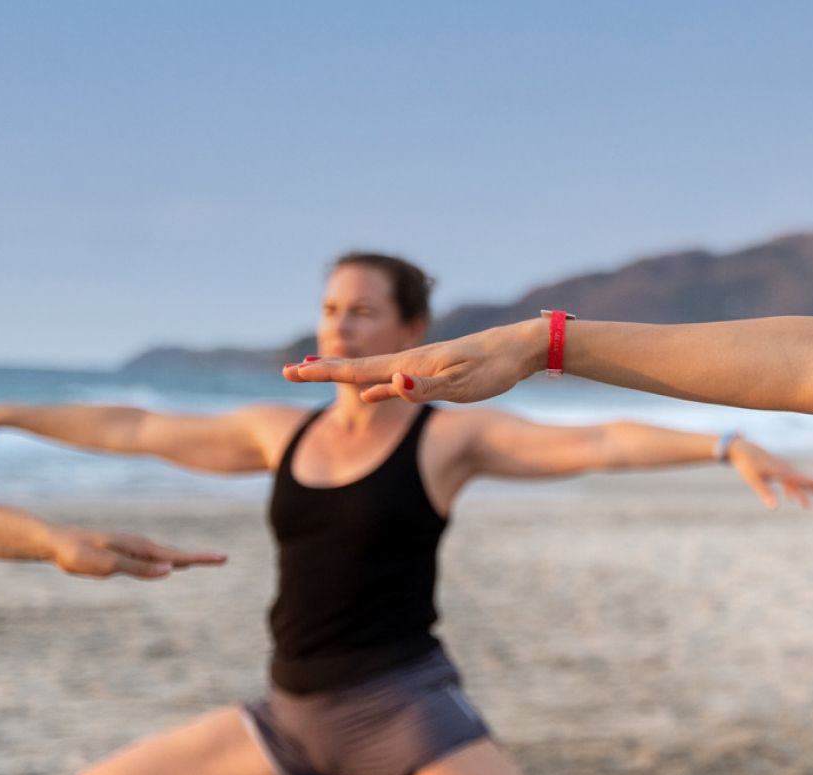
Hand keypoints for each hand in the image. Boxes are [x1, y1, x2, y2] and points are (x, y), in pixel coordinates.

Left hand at [46, 527, 226, 579]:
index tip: (223, 558)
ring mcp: (131, 548)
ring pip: (163, 555)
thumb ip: (138, 568)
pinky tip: (167, 564)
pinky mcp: (122, 553)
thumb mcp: (107, 564)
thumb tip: (170, 570)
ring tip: (202, 561)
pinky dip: (167, 560)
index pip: (177, 555)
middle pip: (175, 553)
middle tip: (222, 559)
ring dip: (184, 559)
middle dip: (198, 557)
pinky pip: (151, 558)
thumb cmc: (77, 553)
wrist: (53, 541)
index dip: (201, 557)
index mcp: (139, 547)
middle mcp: (139, 545)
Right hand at [282, 318, 545, 403]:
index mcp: (411, 364)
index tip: (291, 373)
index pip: (358, 370)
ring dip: (344, 372)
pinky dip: (375, 382)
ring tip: (318, 373)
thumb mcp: (462, 384)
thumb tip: (389, 386)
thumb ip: (425, 388)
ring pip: (373, 370)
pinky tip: (372, 391)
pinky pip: (393, 377)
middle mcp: (411, 361)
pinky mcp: (436, 370)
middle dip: (324, 369)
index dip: (324, 372)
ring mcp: (422, 365)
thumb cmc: (495, 367)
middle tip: (289, 372)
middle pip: (358, 366)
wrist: (523, 346)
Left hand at [724, 439, 812, 509]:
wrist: (741, 449)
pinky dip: (792, 490)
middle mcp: (785, 469)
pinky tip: (792, 498)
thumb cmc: (746, 464)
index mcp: (782, 471)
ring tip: (809, 506)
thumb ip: (765, 493)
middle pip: (803, 481)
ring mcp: (781, 469)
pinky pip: (788, 481)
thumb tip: (774, 509)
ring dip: (804, 493)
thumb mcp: (754, 480)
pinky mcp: (776, 470)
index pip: (802, 479)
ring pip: (796, 482)